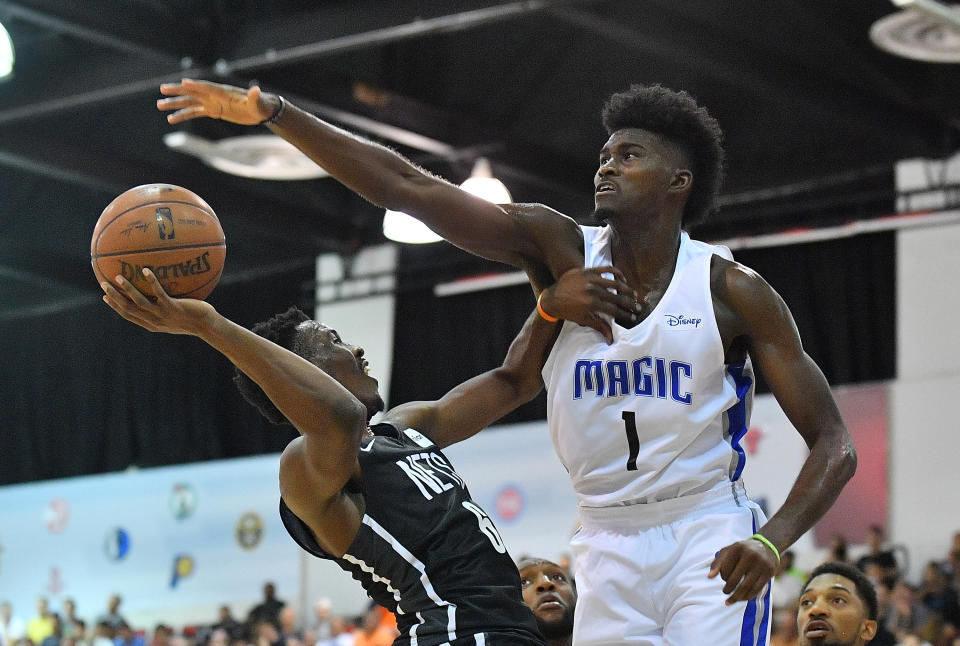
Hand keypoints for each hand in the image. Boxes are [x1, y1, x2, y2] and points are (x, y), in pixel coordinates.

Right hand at [101, 269, 215, 335]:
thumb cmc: (193, 318)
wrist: (207, 326)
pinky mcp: (173, 308)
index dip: (116, 307)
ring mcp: (163, 315)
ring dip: (127, 290)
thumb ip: (164, 306)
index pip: (129, 316)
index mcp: (152, 324)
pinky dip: (151, 282)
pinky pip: (159, 293)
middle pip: (129, 309)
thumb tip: (158, 291)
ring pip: (139, 303)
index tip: (105, 297)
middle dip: (114, 298)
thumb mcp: (175, 315)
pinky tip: (145, 270)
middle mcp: (155, 321)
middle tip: (103, 284)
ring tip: (118, 277)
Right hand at [157, 78, 277, 124]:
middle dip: (178, 91)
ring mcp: (213, 103)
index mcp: (224, 92)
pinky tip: (171, 119)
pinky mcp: (213, 111)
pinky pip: (195, 112)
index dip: (196, 85)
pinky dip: (183, 115)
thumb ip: (255, 97)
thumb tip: (256, 90)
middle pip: (193, 92)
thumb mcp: (258, 102)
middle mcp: (215, 96)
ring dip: (175, 104)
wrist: (261, 110)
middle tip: (162, 89)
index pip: (208, 87)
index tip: (183, 83)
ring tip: (159, 105)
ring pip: (190, 102)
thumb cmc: (260, 105)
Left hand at [539, 266, 639, 343]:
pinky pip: (607, 269)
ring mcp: (590, 279)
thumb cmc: (568, 311)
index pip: (614, 310)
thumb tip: (611, 340)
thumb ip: (600, 326)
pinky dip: (617, 273)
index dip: (625, 314)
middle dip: (629, 303)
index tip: (634, 317)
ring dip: (627, 289)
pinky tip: (623, 279)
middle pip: (617, 297)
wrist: (552, 298)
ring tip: (634, 295)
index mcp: (591, 304)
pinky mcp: (588, 270)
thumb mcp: (583, 320)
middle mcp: (592, 290)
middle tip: (638, 307)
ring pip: (615, 283)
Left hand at [708, 537, 777, 604]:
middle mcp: (750, 555)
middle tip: (725, 592)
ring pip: (746, 587)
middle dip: (727, 589)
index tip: (723, 578)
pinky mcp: (769, 573)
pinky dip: (747, 597)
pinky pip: (756, 590)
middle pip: (734, 579)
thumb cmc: (742, 551)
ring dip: (736, 597)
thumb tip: (709, 577)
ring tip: (730, 600)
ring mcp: (761, 564)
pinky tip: (742, 599)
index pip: (725, 568)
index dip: (722, 576)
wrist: (768, 547)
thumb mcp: (729, 551)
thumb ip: (717, 563)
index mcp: (737, 548)